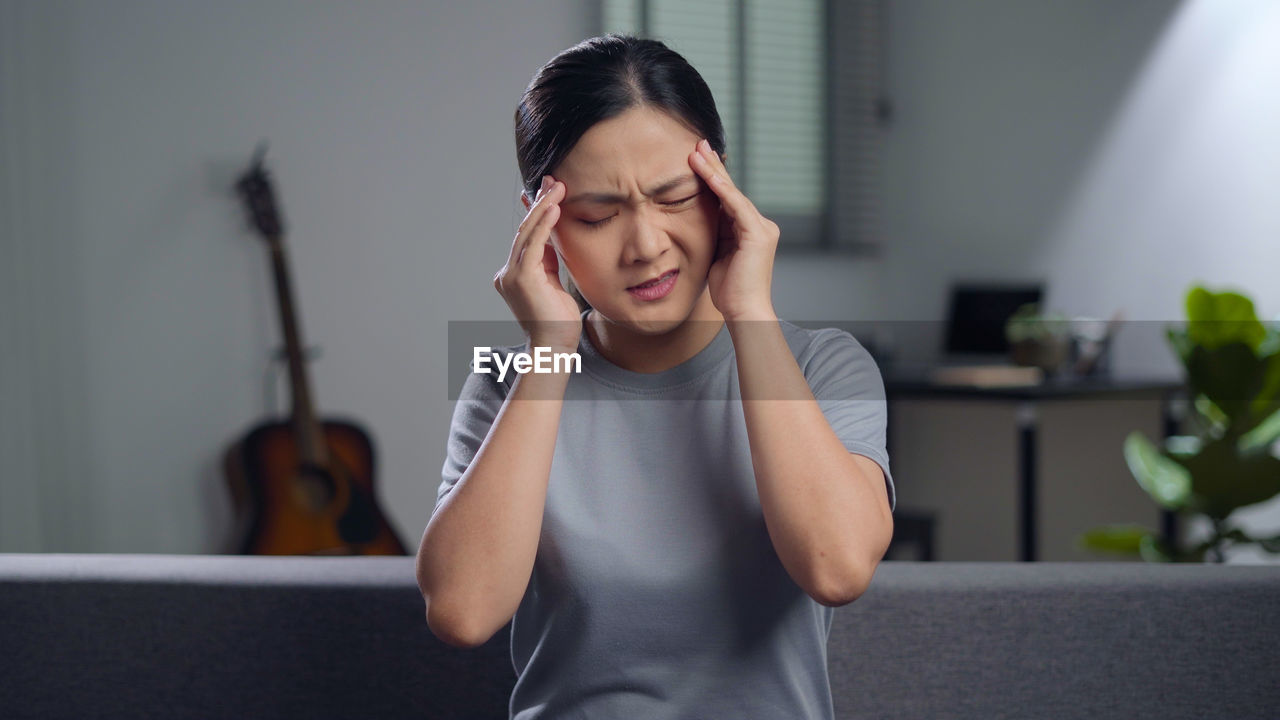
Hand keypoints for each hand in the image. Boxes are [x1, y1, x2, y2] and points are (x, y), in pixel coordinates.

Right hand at [493, 176, 581, 350]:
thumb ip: (549, 261)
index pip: (526, 236)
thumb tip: (551, 237)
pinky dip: (544, 224)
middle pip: (525, 230)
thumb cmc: (559, 322)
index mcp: (514, 275)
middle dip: (539, 203)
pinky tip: (554, 207)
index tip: (547, 190)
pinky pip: (533, 244)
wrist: (555, 347)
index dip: (536, 212)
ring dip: (544, 207)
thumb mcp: (555, 284)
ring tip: (558, 187)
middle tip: (553, 180)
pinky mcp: (521, 279)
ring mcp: (511, 276)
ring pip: (527, 233)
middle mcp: (507, 274)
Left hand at [688, 138, 778, 320]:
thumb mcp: (717, 255)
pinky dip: (721, 190)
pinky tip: (708, 175)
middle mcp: (760, 224)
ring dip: (713, 172)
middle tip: (698, 144)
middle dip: (713, 167)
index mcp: (750, 230)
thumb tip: (700, 219)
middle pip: (731, 191)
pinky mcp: (758, 233)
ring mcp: (762, 228)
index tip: (696, 160)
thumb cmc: (729, 291)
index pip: (728, 199)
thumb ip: (715, 235)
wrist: (744, 311)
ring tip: (696, 152)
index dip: (712, 179)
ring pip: (732, 194)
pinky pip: (736, 206)